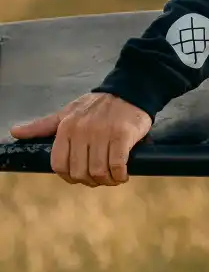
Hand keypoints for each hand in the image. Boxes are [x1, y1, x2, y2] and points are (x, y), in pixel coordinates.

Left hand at [10, 93, 151, 186]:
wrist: (130, 91)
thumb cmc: (98, 104)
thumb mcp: (68, 112)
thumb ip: (43, 125)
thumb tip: (15, 132)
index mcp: (66, 127)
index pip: (59, 165)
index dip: (70, 177)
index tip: (82, 176)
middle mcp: (82, 130)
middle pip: (80, 172)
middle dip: (91, 181)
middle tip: (101, 177)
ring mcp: (103, 132)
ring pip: (99, 171)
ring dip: (107, 180)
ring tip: (113, 177)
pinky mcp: (122, 135)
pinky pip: (117, 165)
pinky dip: (120, 175)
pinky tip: (123, 173)